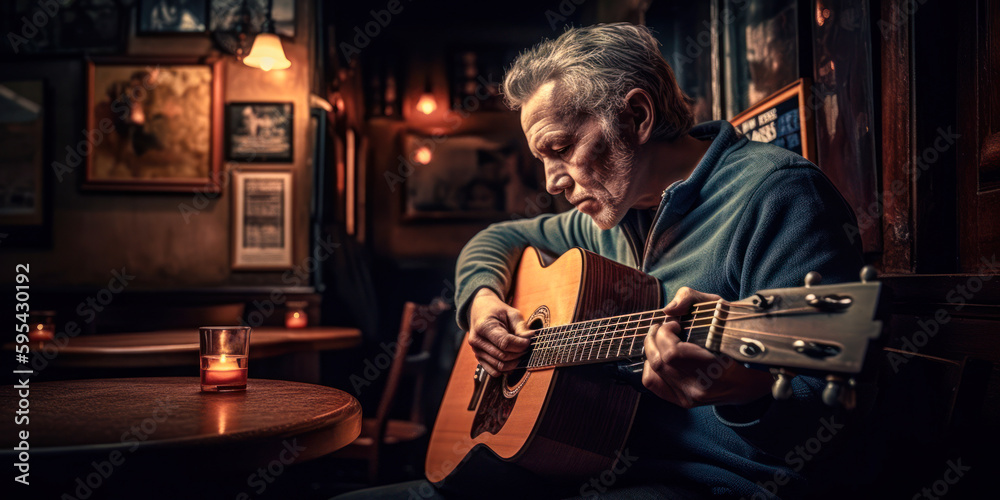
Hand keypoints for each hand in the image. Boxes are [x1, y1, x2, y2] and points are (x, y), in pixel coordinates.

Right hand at [467, 288, 530, 376]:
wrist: (481, 311)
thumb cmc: (497, 312)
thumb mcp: (511, 313)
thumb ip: (521, 327)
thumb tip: (531, 338)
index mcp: (484, 326)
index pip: (504, 342)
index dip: (519, 345)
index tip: (528, 342)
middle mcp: (477, 340)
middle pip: (502, 355)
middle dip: (519, 354)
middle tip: (527, 348)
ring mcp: (476, 350)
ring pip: (499, 365)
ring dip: (514, 363)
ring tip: (521, 354)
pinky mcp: (478, 358)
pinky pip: (493, 371)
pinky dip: (505, 370)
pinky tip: (513, 362)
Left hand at [642, 287, 773, 407]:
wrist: (752, 375)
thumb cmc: (736, 336)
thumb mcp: (720, 308)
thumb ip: (690, 298)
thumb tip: (668, 310)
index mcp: (715, 366)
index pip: (672, 353)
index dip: (665, 333)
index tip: (674, 323)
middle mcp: (701, 386)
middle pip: (659, 361)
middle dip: (654, 338)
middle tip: (662, 328)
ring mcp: (692, 397)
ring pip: (653, 373)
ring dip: (651, 350)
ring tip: (659, 339)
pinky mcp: (685, 401)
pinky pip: (653, 384)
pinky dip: (650, 367)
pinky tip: (659, 356)